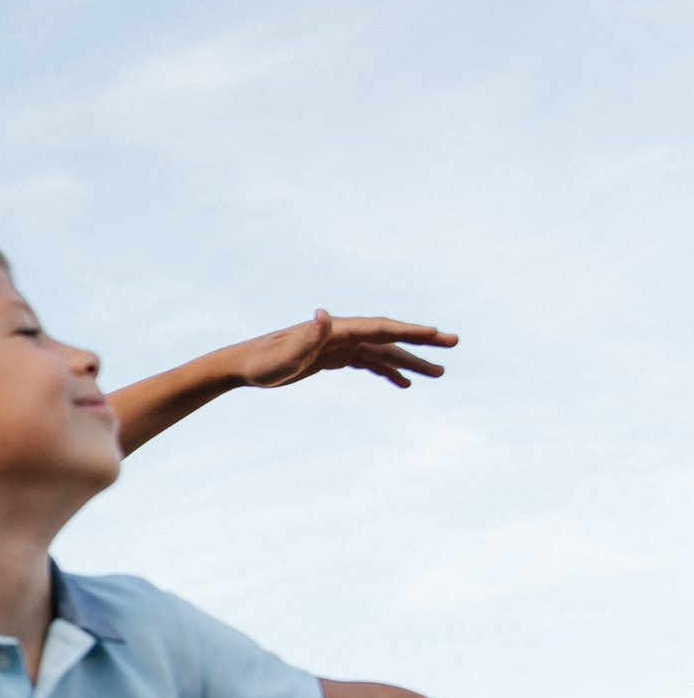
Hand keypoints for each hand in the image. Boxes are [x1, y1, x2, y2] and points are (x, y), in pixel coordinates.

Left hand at [229, 311, 455, 390]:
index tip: (438, 334)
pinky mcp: (333, 358)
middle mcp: (341, 333)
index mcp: (336, 329)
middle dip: (422, 340)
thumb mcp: (285, 353)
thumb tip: (322, 313)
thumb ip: (307, 336)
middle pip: (389, 336)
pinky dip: (387, 371)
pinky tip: (404, 384)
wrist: (243, 366)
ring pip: (382, 352)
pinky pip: (368, 363)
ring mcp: (339, 345)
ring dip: (410, 361)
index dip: (410, 330)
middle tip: (454, 344)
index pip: (380, 328)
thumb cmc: (263, 362)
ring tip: (439, 373)